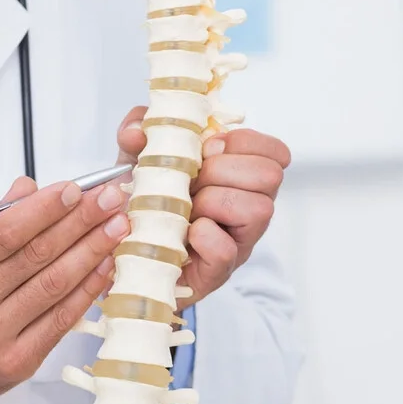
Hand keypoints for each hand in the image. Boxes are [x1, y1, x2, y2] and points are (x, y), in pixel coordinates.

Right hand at [0, 177, 131, 403]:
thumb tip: (28, 189)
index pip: (6, 232)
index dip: (46, 209)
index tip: (76, 189)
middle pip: (37, 254)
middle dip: (81, 222)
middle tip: (111, 199)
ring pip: (54, 285)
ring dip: (92, 252)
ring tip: (118, 227)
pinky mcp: (18, 362)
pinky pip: (61, 320)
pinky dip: (87, 291)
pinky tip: (106, 267)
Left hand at [115, 107, 290, 309]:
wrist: (127, 254)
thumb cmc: (144, 206)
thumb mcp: (139, 159)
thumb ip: (136, 132)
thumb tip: (136, 131)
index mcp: (240, 178)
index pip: (274, 152)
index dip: (242, 142)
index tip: (208, 149)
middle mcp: (249, 209)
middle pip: (270, 175)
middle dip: (223, 170)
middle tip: (193, 182)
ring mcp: (238, 242)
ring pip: (258, 209)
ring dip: (214, 201)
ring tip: (188, 209)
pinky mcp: (218, 271)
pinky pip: (225, 249)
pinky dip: (203, 236)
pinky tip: (185, 234)